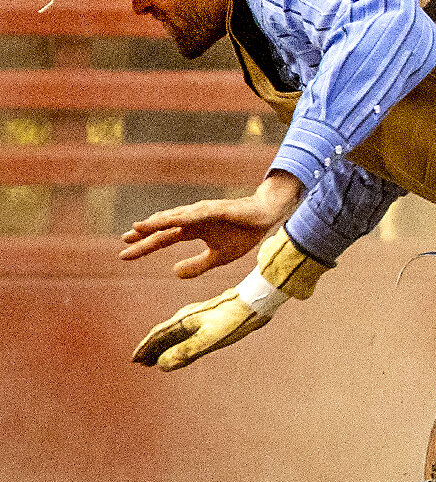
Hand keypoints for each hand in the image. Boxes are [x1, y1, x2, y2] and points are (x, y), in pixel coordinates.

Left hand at [120, 172, 303, 278]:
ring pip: (174, 218)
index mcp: (192, 230)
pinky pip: (195, 214)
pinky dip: (180, 217)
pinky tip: (166, 220)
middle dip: (143, 234)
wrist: (266, 217)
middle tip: (123, 241)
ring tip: (137, 228)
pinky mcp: (216, 209)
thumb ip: (197, 265)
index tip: (124, 254)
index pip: (163, 239)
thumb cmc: (243, 234)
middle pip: (163, 227)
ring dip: (156, 223)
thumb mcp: (219, 257)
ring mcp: (203, 212)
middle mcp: (192, 219)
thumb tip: (174, 273)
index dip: (144, 246)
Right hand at [133, 288, 269, 370]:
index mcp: (184, 320)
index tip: (134, 360)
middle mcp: (188, 317)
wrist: (257, 301)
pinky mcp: (209, 320)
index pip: (158, 335)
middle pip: (164, 335)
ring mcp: (199, 318)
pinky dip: (179, 344)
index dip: (146, 348)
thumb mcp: (211, 337)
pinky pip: (188, 334)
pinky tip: (181, 350)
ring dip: (164, 347)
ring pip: (175, 335)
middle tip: (140, 363)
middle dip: (152, 349)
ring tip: (155, 359)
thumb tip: (162, 366)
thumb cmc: (235, 319)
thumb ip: (187, 351)